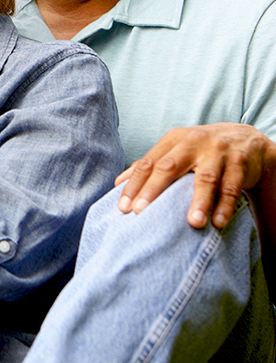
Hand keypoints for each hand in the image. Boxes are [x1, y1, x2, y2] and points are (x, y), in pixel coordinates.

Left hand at [115, 123, 275, 228]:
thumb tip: (119, 182)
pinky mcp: (239, 162)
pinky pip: (231, 186)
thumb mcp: (175, 150)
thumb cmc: (200, 150)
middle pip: (169, 167)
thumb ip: (150, 165)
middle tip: (141, 213)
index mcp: (173, 140)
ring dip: (199, 201)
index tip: (123, 208)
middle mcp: (193, 142)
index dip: (134, 185)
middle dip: (154, 190)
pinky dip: (225, 205)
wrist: (244, 139)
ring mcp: (217, 151)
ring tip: (192, 223)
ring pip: (205, 177)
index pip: (148, 163)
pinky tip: (218, 222)